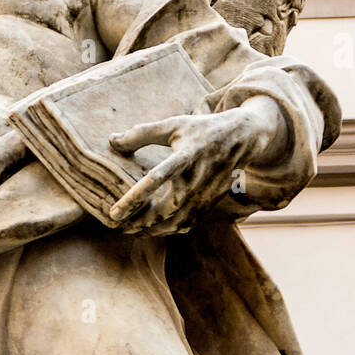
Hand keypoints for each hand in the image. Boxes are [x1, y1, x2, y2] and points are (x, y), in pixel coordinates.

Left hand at [107, 98, 285, 235]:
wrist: (242, 137)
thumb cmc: (202, 129)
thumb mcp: (173, 124)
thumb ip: (141, 133)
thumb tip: (112, 140)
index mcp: (185, 156)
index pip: (155, 180)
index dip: (133, 198)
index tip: (114, 213)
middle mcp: (196, 180)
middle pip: (164, 211)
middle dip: (139, 223)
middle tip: (117, 226)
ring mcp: (205, 195)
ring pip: (175, 222)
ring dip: (151, 230)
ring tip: (130, 230)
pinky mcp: (210, 203)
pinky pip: (187, 224)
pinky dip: (168, 230)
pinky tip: (152, 229)